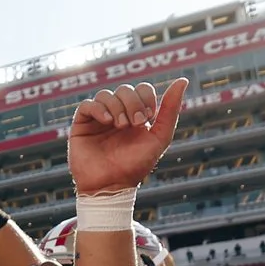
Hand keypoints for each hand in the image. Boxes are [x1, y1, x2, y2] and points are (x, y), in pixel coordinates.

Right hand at [67, 80, 186, 193]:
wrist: (111, 185)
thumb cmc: (136, 166)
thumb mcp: (159, 137)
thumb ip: (170, 110)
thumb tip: (182, 80)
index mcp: (136, 115)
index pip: (141, 89)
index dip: (145, 97)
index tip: (147, 117)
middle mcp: (117, 113)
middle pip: (125, 89)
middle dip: (132, 103)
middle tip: (134, 123)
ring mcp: (99, 118)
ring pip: (106, 94)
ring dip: (116, 107)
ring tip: (120, 125)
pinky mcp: (82, 124)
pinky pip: (87, 104)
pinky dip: (99, 108)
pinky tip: (106, 121)